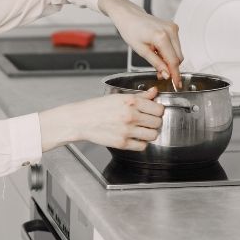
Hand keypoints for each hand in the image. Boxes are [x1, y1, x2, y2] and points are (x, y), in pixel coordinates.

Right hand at [39, 87, 164, 151]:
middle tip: (147, 121)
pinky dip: (140, 143)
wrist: (81, 120)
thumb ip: (140, 96)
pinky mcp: (122, 143)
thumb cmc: (97, 108)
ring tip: (142, 130)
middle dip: (154, 122)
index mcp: (131, 102)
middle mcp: (130, 116)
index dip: (158, 111)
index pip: (158, 109)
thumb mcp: (119, 97)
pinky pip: (142, 146)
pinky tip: (134, 137)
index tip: (154, 112)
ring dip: (149, 133)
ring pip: (153, 135)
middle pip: (157, 122)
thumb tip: (154, 92)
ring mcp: (126, 130)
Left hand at [98, 0, 183, 89]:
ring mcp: (173, 28)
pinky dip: (169, 52)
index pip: (173, 61)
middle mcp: (170, 31)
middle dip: (171, 68)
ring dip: (170, 60)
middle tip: (159, 74)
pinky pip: (176, 45)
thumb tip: (166, 74)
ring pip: (178, 52)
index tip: (177, 84)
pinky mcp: (173, 27)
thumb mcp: (141, 51)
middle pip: (178, 57)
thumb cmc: (131, 30)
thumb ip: (156, 63)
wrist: (129, 15)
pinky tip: (158, 52)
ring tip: (156, 60)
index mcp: (162, 37)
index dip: (175, 75)